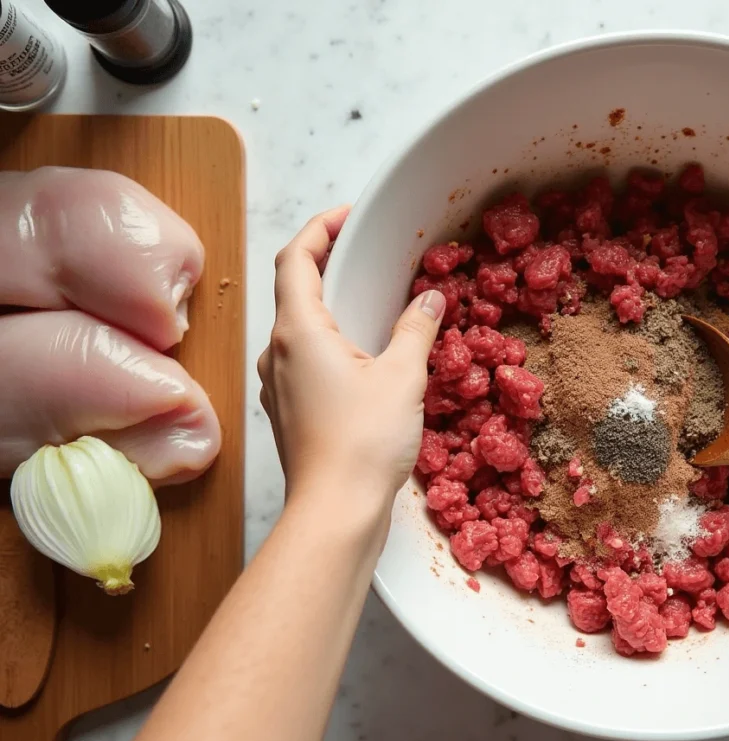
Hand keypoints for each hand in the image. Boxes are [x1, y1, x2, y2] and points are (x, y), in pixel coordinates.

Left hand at [257, 206, 444, 545]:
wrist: (335, 513)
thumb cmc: (364, 443)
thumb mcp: (403, 377)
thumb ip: (415, 330)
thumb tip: (429, 299)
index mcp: (299, 332)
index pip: (295, 259)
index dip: (318, 229)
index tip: (347, 217)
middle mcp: (278, 353)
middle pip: (294, 291)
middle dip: (328, 265)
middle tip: (366, 255)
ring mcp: (277, 385)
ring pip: (299, 330)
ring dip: (329, 308)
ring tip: (370, 305)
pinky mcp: (288, 411)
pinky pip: (304, 361)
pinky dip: (329, 345)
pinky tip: (362, 359)